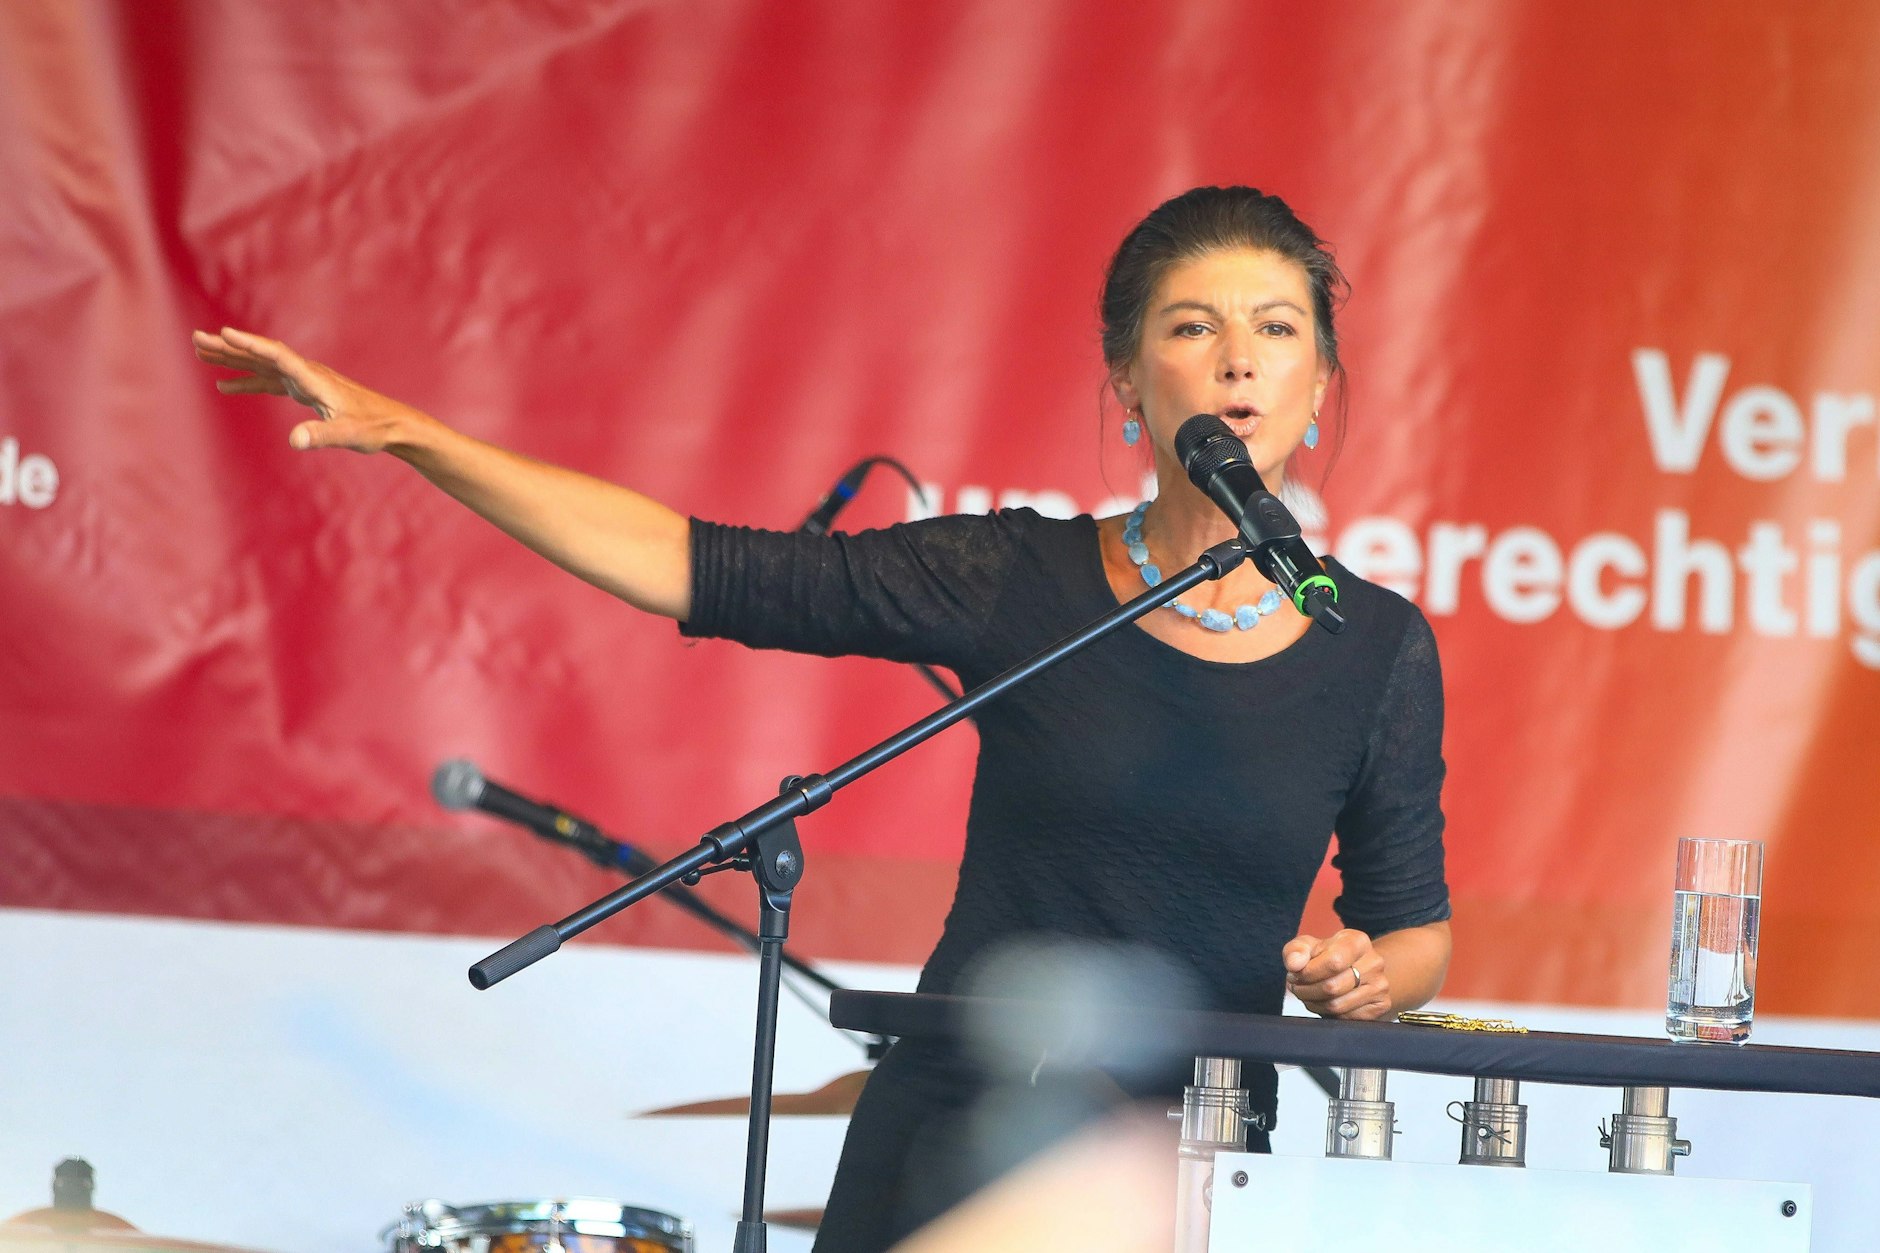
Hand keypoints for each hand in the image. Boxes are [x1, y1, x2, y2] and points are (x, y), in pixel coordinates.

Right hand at [192, 327, 422, 452]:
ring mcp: (305, 380)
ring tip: (200, 354)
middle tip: (196, 339)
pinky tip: (224, 387)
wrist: (393, 425)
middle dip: (229, 347)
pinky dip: (246, 381)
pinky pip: (269, 380)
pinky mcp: (305, 391)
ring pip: (262, 364)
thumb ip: (322, 436)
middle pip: (262, 354)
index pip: (278, 355)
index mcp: (314, 378)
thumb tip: (295, 440)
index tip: (224, 333)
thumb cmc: (374, 429)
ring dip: (232, 359)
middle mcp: (307, 373)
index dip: (251, 345)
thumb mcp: (349, 435)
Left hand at [1282, 928, 1390, 1020]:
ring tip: (1307, 994)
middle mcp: (1374, 962)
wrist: (1356, 969)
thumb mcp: (1308, 946)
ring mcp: (1380, 986)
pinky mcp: (1381, 1006)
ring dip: (1313, 1003)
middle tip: (1296, 987)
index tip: (1295, 973)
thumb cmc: (1327, 956)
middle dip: (1306, 990)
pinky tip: (1323, 1002)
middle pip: (1332, 987)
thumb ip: (1295, 951)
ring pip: (1337, 1005)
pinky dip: (1327, 1014)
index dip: (1309, 973)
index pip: (1333, 962)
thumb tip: (1294, 964)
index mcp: (1358, 941)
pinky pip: (1346, 1018)